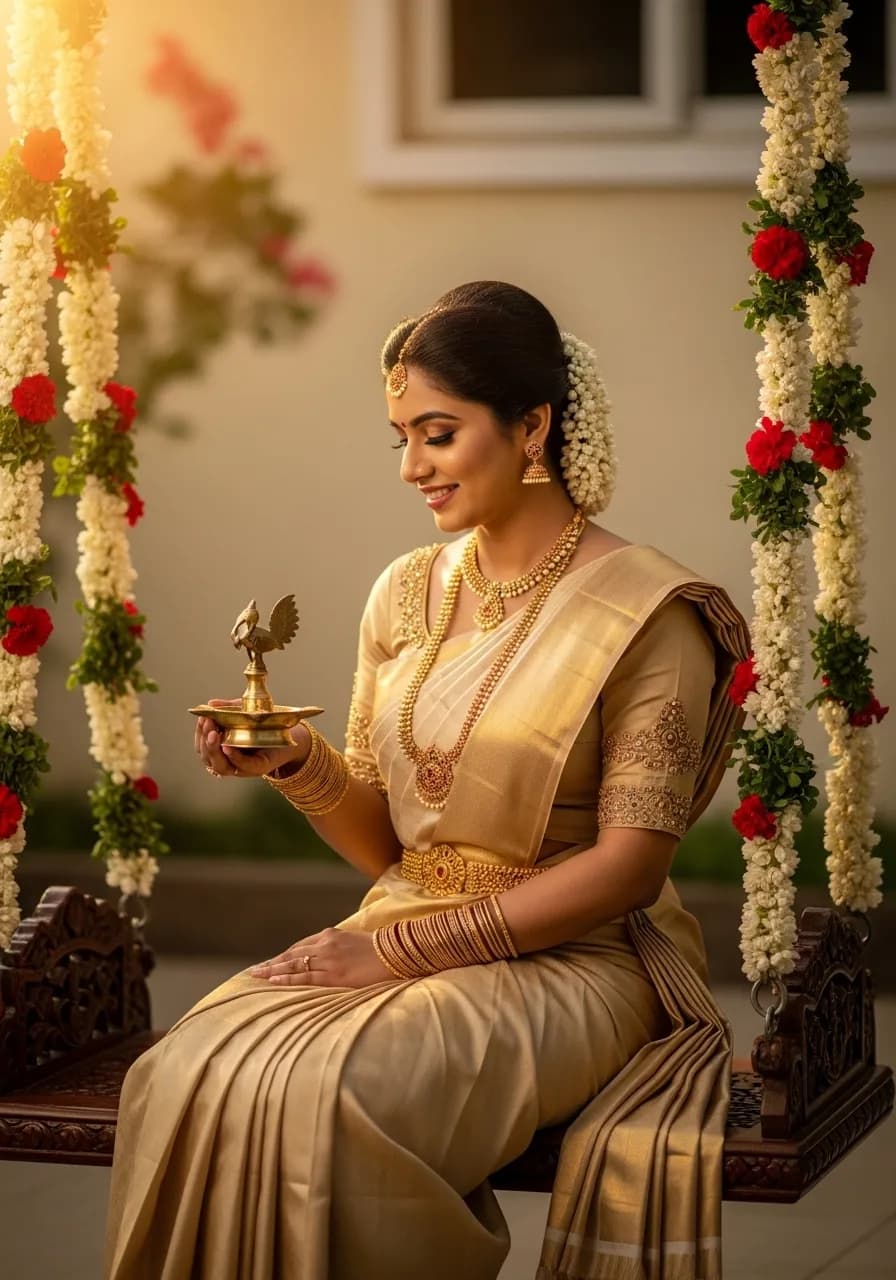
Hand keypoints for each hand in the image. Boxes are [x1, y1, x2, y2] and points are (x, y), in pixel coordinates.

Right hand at [194, 698, 309, 779]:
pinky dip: (233, 757)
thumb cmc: (263, 725)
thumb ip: (227, 708)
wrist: (291, 734)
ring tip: (214, 734)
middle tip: (207, 725)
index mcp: (222, 749)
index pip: (203, 746)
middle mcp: (229, 761)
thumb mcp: (243, 712)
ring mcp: (243, 767)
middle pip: (208, 758)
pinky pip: (242, 765)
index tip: (202, 718)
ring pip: (221, 765)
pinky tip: (228, 747)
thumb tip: (210, 703)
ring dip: (214, 750)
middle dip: (205, 741)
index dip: (200, 733)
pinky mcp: (259, 768)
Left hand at [248, 928, 398, 987]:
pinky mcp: (334, 975)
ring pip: (294, 965)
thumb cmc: (378, 949)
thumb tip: (326, 958)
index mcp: (330, 935)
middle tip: (255, 971)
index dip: (284, 957)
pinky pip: (305, 978)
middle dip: (272, 964)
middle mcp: (325, 945)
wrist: (396, 952)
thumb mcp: (353, 941)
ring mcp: (328, 960)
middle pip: (292, 955)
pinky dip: (288, 980)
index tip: (271, 963)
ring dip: (273, 971)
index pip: (300, 947)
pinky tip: (274, 982)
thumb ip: (337, 947)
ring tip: (257, 977)